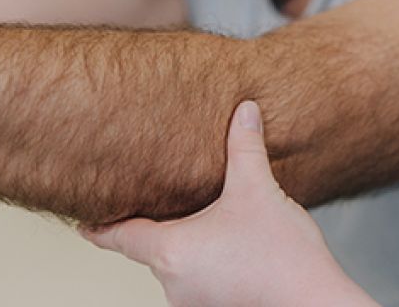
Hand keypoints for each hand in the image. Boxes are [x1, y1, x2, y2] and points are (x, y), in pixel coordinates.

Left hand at [82, 101, 378, 306]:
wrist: (316, 303)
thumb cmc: (282, 258)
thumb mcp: (258, 191)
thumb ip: (245, 148)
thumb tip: (244, 111)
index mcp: (171, 252)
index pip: (120, 237)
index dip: (100, 226)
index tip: (82, 222)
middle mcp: (174, 283)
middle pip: (153, 248)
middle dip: (162, 225)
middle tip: (167, 199)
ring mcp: (194, 302)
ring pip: (179, 265)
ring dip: (189, 245)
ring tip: (212, 222)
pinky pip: (199, 281)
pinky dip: (207, 262)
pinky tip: (232, 247)